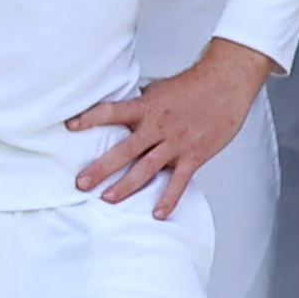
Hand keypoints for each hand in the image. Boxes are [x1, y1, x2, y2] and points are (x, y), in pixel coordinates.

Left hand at [70, 39, 276, 215]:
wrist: (227, 83)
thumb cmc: (194, 85)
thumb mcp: (159, 89)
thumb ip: (140, 104)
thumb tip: (119, 112)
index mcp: (147, 107)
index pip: (113, 111)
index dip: (91, 118)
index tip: (71, 126)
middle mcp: (158, 126)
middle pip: (125, 150)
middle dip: (101, 167)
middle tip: (81, 182)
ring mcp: (176, 142)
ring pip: (147, 168)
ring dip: (126, 185)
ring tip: (107, 198)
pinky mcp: (194, 155)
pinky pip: (179, 181)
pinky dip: (169, 198)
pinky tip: (157, 213)